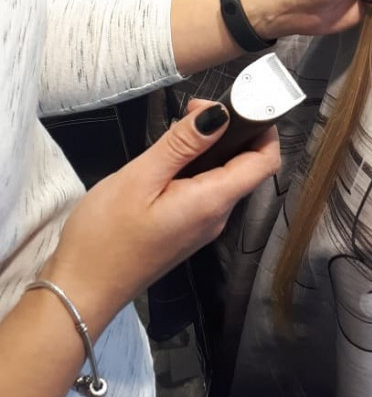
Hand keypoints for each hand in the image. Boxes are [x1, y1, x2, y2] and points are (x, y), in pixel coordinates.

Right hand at [38, 100, 279, 335]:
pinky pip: (207, 190)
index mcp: (214, 202)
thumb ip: (183, 144)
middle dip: (231, 131)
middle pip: (247, 166)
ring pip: (225, 176)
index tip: (235, 104)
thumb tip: (221, 113)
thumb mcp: (140, 178)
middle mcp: (218, 215)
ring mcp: (204, 225)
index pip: (266, 161)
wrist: (79, 293)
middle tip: (192, 109)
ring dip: (212, 147)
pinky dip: (198, 166)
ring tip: (179, 128)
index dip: (262, 128)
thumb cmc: (105, 236)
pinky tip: (170, 158)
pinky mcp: (187, 229)